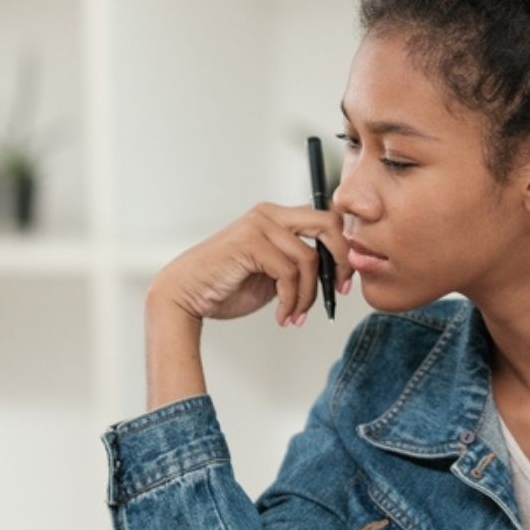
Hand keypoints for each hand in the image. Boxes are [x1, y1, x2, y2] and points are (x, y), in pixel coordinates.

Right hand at [148, 202, 352, 327]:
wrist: (185, 296)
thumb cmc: (226, 286)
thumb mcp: (272, 273)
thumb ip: (297, 265)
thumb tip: (335, 272)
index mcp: (277, 216)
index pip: (325, 219)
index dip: (343, 250)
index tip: (343, 282)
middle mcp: (269, 214)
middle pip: (328, 224)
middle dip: (341, 261)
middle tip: (339, 291)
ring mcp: (259, 225)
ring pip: (308, 258)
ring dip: (307, 296)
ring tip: (295, 316)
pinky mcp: (250, 242)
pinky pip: (289, 273)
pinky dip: (291, 301)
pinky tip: (282, 316)